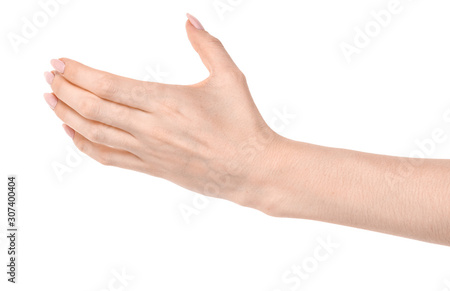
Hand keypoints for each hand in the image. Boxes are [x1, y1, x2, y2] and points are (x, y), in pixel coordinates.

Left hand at [43, 15, 281, 208]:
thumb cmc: (243, 123)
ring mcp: (148, 151)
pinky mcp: (152, 169)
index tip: (59, 62)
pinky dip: (84, 145)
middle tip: (48, 75)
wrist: (251, 170)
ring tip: (51, 99)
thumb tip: (189, 18)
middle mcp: (150, 128)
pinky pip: (108, 158)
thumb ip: (208, 45)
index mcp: (165, 101)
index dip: (78, 73)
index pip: (107, 85)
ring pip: (94, 133)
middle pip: (93, 107)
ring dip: (67, 114)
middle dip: (65, 89)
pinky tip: (72, 133)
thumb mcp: (230, 77)